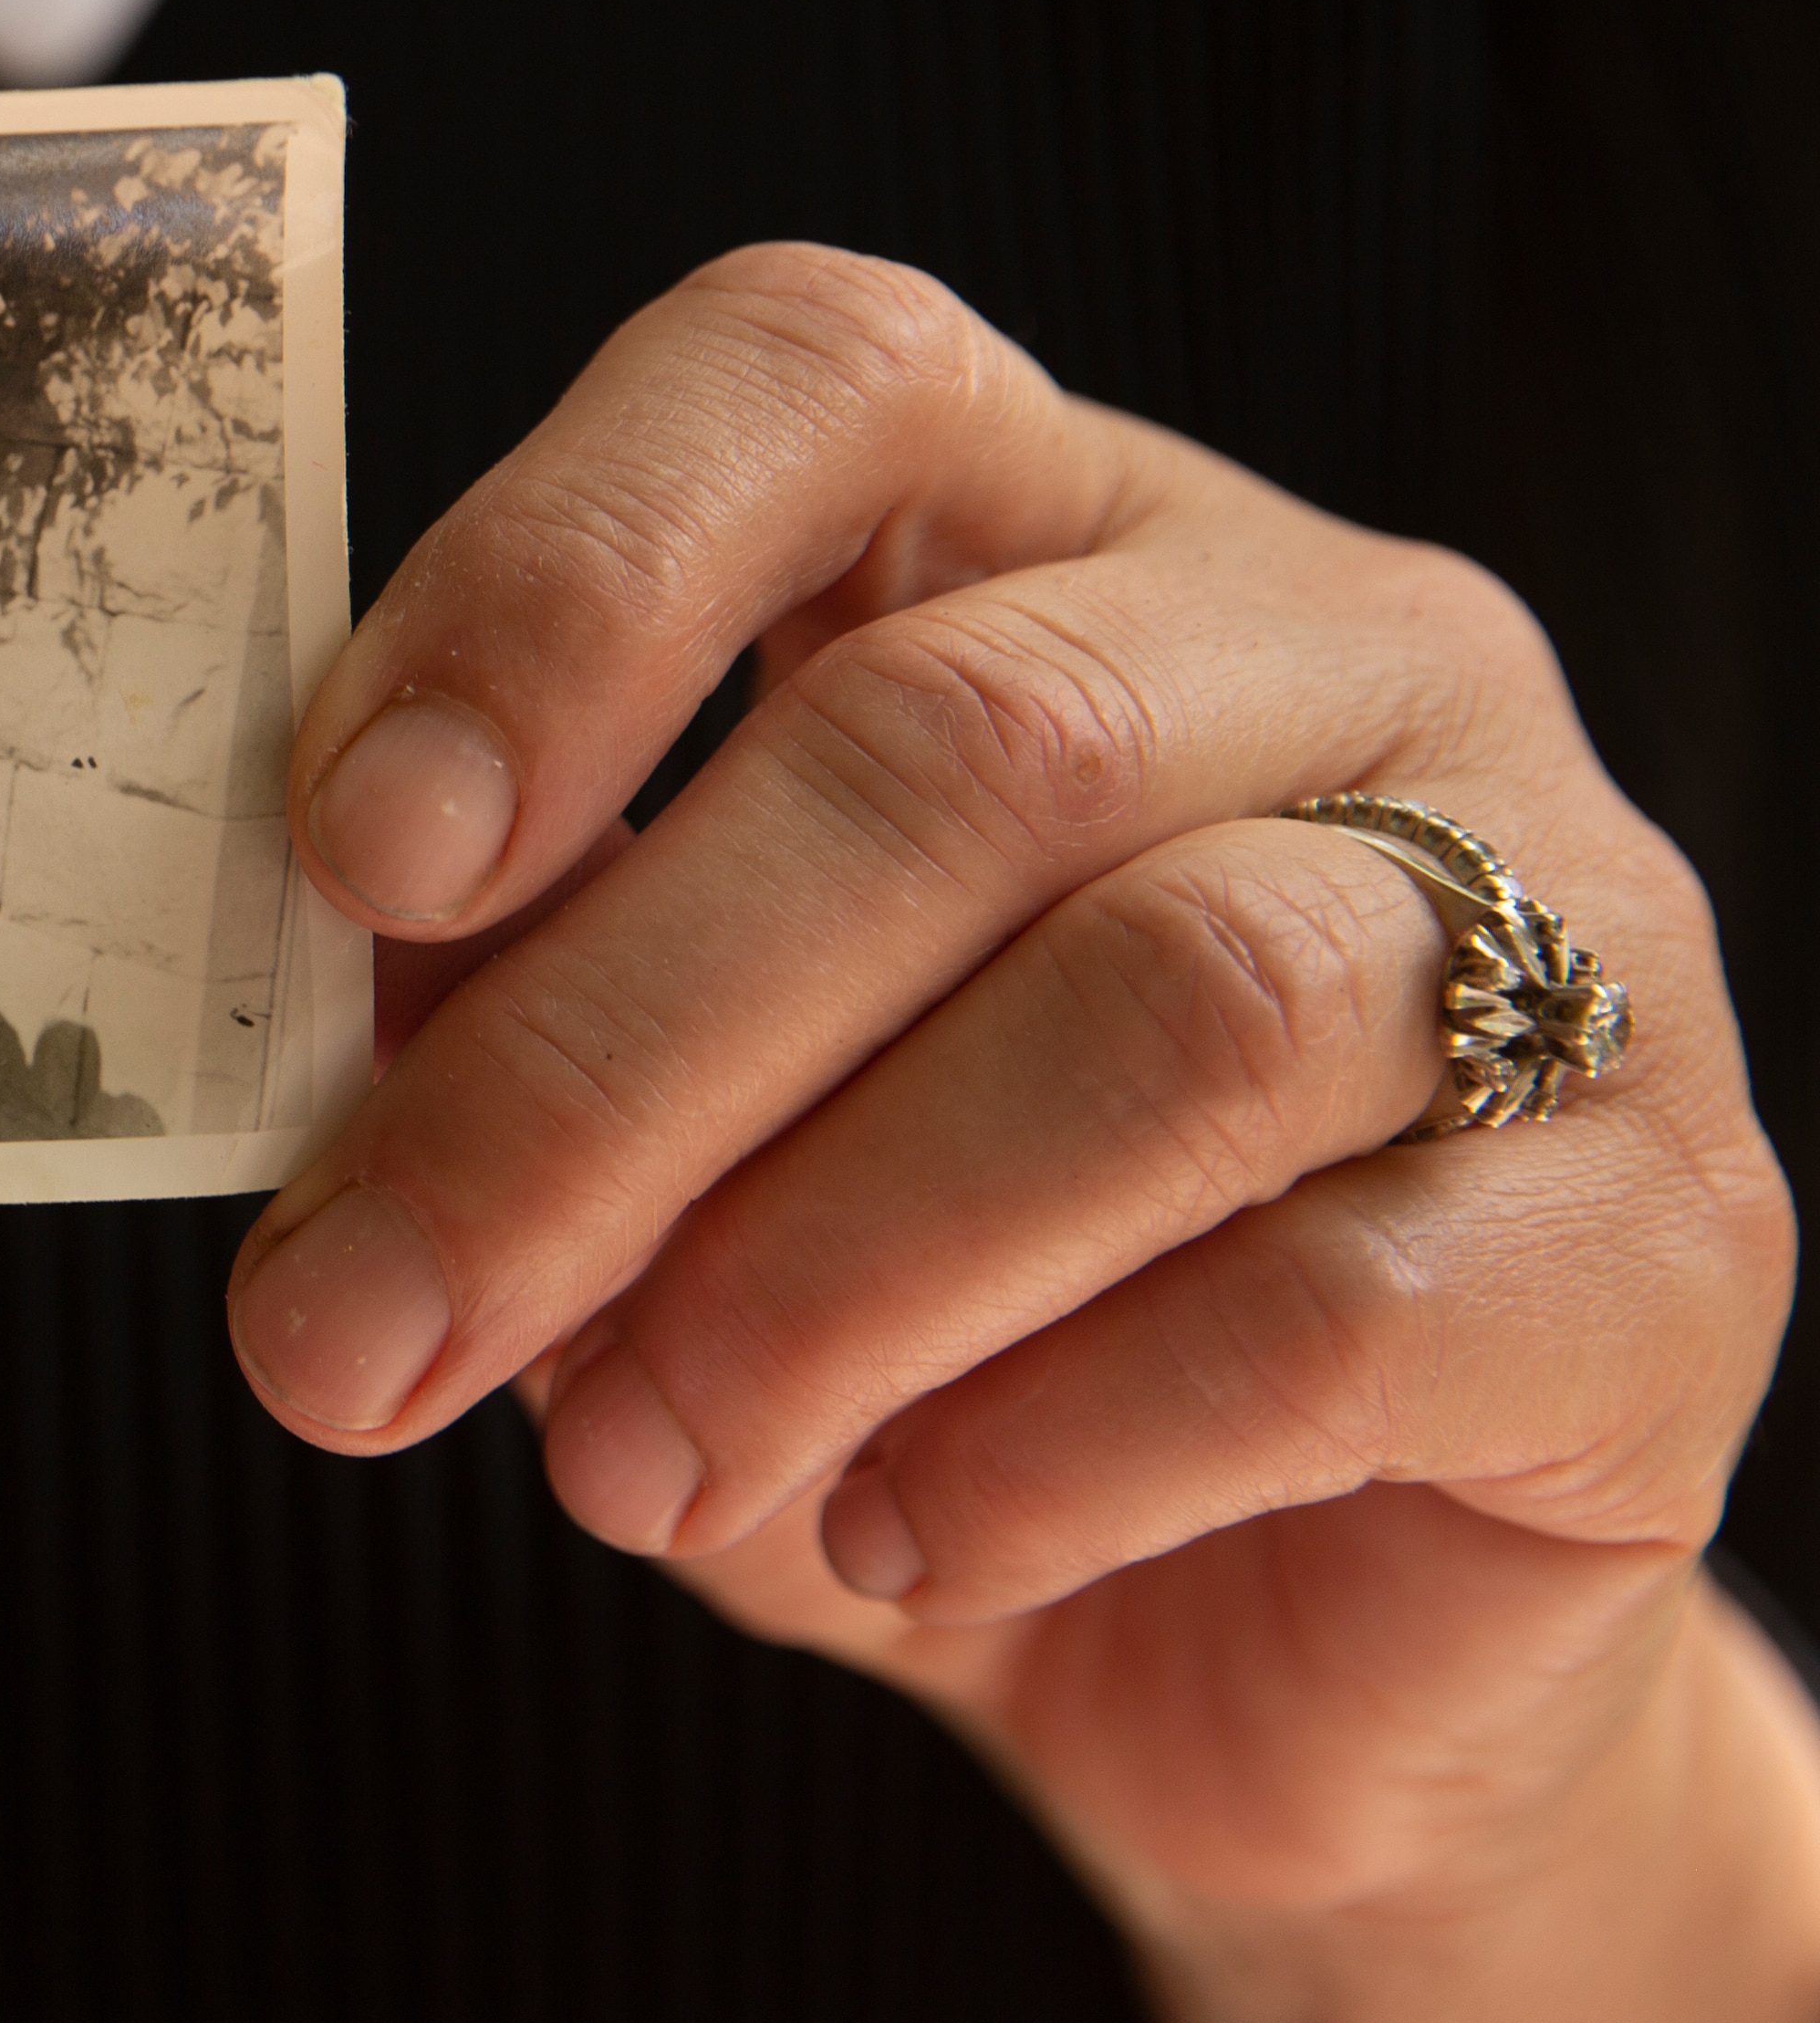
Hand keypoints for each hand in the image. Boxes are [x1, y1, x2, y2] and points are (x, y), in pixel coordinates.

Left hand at [229, 249, 1814, 2022]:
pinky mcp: (1667, 1236)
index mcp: (1043, 530)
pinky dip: (1045, 1447)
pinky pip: (1334, 1307)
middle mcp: (1331, 645)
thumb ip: (513, 1015)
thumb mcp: (650, 1137)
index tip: (354, 853)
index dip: (568, 582)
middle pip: (949, 747)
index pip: (819, 376)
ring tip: (628, 1459)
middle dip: (597, 1064)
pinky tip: (893, 1537)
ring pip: (1169, 1005)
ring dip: (822, 1267)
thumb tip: (356, 1033)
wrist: (1252, 1646)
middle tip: (360, 1325)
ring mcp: (1557, 915)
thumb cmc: (905, 1312)